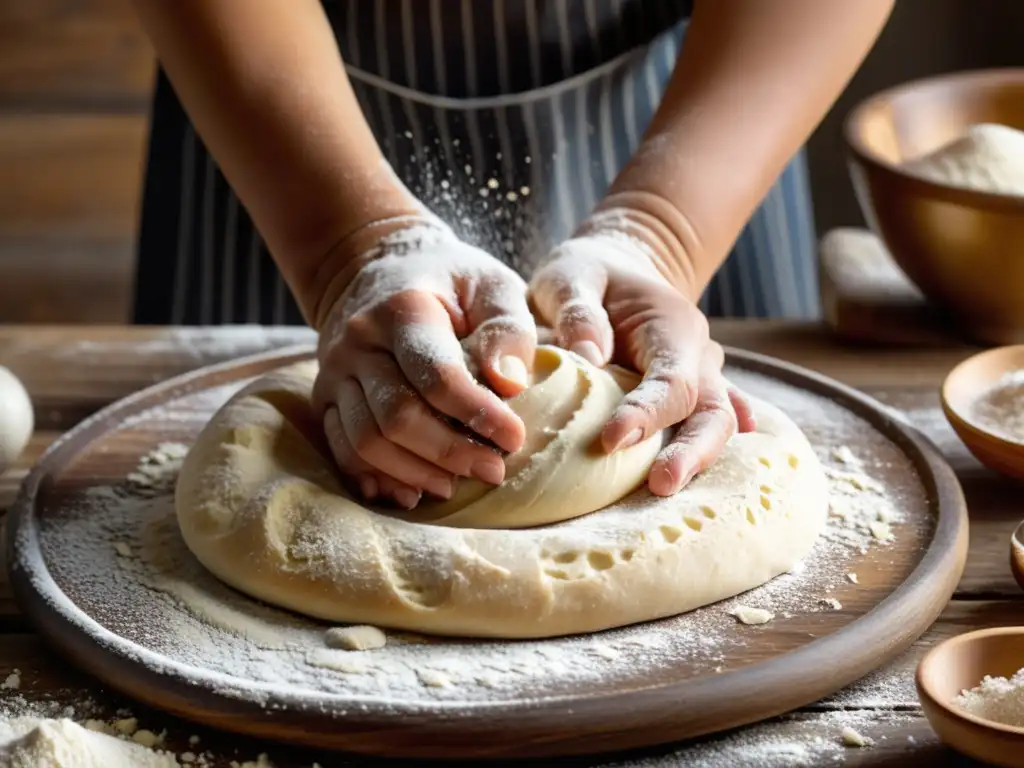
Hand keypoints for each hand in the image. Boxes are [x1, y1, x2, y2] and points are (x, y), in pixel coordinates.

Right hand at [313, 217, 536, 508]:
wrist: (374, 270)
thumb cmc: (449, 284)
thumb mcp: (490, 285)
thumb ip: (508, 329)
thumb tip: (510, 385)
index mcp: (403, 308)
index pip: (436, 376)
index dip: (478, 414)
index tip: (514, 439)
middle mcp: (358, 341)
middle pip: (398, 417)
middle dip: (450, 453)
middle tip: (493, 471)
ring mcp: (335, 373)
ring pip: (366, 442)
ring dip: (414, 474)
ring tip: (455, 486)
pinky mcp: (325, 398)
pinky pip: (342, 451)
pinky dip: (376, 479)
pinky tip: (412, 493)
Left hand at [529, 225, 755, 496]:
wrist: (617, 270)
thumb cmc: (588, 274)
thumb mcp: (570, 274)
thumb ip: (577, 310)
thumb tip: (586, 357)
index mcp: (671, 326)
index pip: (671, 379)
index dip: (646, 413)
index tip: (609, 440)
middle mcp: (696, 356)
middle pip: (712, 411)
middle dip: (692, 451)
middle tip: (661, 486)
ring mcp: (698, 380)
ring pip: (714, 427)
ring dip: (695, 462)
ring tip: (663, 492)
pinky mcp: (685, 400)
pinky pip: (701, 428)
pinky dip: (701, 455)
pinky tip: (692, 481)